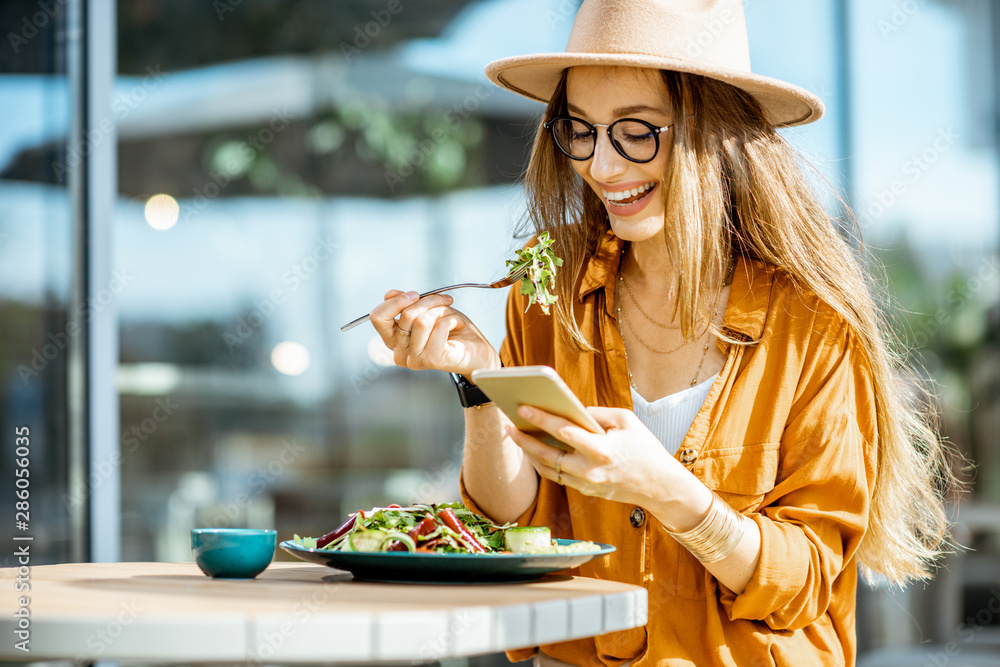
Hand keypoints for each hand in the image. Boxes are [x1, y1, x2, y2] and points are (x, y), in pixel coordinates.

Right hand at [369, 290, 498, 376]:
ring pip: (421, 320)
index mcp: (394, 341)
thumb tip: (390, 294)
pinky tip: (457, 326)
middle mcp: (400, 353)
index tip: (415, 294)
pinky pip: (438, 327)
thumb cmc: (454, 333)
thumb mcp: (428, 311)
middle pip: (405, 315)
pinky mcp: (431, 359)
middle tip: (445, 300)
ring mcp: (414, 358)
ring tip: (452, 316)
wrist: (477, 353)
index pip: (378, 317)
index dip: (396, 301)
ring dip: (441, 310)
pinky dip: (451, 319)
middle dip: (429, 301)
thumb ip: (407, 305)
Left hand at [505, 405, 684, 505]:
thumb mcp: (626, 420)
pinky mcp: (586, 491)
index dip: (541, 419)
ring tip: (516, 435)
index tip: (523, 407)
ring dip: (529, 453)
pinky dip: (544, 463)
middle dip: (525, 439)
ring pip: (548, 469)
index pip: (563, 432)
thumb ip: (595, 413)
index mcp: (601, 449)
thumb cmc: (645, 447)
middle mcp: (590, 470)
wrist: (660, 485)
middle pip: (547, 455)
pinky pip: (558, 477)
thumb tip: (570, 409)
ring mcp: (587, 484)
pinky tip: (534, 450)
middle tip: (509, 424)